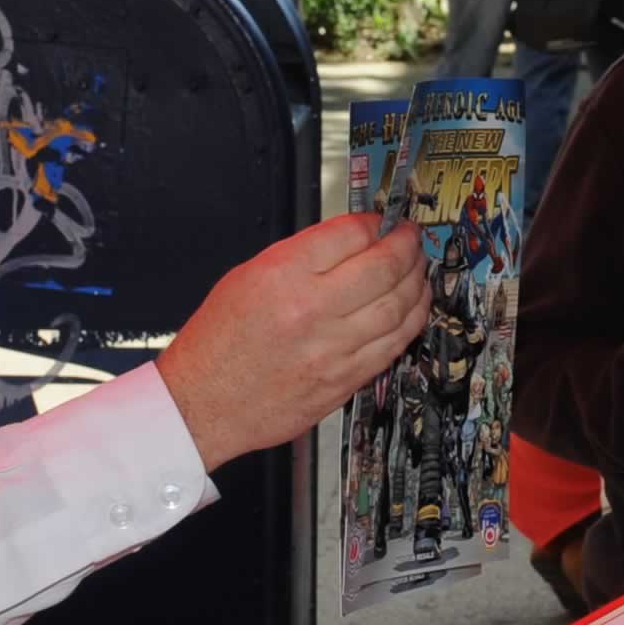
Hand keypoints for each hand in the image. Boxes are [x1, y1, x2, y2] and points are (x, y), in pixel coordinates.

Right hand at [156, 213, 428, 463]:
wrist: (203, 403)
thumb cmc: (218, 344)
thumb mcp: (246, 278)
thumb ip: (300, 256)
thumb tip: (347, 240)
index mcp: (282, 277)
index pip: (349, 235)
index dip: (374, 222)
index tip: (381, 221)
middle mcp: (311, 311)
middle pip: (384, 268)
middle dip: (406, 247)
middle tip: (411, 239)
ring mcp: (332, 350)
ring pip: (398, 307)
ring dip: (417, 282)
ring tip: (419, 269)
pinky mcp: (344, 381)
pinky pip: (393, 346)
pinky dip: (411, 322)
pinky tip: (413, 307)